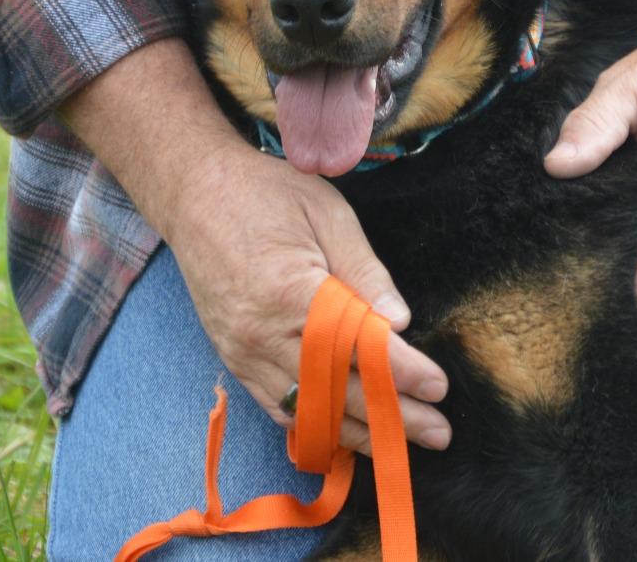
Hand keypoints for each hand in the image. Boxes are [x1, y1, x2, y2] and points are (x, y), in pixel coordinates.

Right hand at [160, 138, 451, 454]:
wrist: (196, 194)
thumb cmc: (266, 194)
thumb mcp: (327, 214)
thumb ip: (364, 271)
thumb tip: (398, 321)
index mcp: (289, 291)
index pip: (356, 347)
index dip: (402, 372)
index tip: (439, 387)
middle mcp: (261, 333)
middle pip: (335, 390)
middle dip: (391, 416)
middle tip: (438, 432)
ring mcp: (241, 352)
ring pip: (306, 410)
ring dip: (356, 432)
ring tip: (401, 443)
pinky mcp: (233, 359)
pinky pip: (276, 407)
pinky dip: (315, 425)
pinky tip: (347, 432)